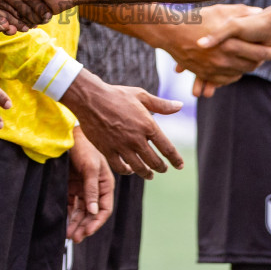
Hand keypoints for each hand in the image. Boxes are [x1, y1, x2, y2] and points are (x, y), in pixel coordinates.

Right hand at [61, 72, 182, 178]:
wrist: (90, 98)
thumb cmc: (116, 94)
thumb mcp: (141, 96)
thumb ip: (161, 104)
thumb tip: (180, 106)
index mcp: (148, 125)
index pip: (167, 148)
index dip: (175, 159)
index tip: (179, 166)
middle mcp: (136, 139)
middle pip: (154, 161)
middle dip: (161, 168)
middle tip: (163, 169)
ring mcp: (121, 146)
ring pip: (139, 168)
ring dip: (147, 173)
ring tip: (150, 175)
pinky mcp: (107, 150)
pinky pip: (120, 167)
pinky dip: (127, 171)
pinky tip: (129, 170)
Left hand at [65, 128, 114, 242]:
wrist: (69, 134)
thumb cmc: (85, 147)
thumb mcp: (90, 167)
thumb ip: (92, 189)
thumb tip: (93, 211)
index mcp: (106, 184)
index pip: (104, 209)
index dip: (96, 223)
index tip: (86, 232)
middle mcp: (96, 189)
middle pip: (92, 213)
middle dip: (84, 226)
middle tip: (74, 237)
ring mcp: (83, 188)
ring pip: (81, 211)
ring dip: (76, 223)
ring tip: (68, 234)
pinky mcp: (72, 186)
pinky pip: (72, 205)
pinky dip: (69, 214)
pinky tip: (64, 222)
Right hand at [156, 4, 270, 97]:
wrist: (171, 33)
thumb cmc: (197, 18)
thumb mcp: (220, 11)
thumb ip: (242, 12)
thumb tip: (260, 12)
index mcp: (231, 44)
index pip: (261, 54)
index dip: (270, 51)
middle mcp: (223, 60)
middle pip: (251, 66)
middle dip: (260, 61)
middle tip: (263, 54)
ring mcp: (213, 69)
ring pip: (239, 74)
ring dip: (246, 68)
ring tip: (250, 59)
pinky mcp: (205, 74)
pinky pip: (224, 80)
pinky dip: (231, 76)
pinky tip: (234, 67)